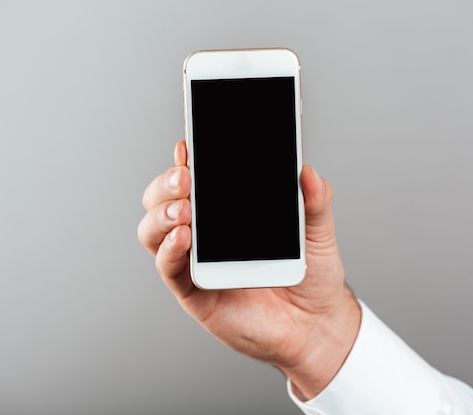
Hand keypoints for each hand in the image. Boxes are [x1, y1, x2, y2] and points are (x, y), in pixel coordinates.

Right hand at [138, 140, 360, 398]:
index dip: (185, 160)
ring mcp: (194, 262)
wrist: (316, 325)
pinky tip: (183, 237)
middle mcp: (203, 234)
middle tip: (186, 178)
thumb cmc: (310, 277)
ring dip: (162, 214)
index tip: (188, 146)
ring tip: (185, 209)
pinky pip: (169, 268)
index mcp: (225, 214)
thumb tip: (308, 172)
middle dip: (166, 183)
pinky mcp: (193, 292)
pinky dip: (169, 250)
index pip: (195, 179)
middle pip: (163, 200)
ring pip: (155, 231)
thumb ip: (314, 201)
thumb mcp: (318, 233)